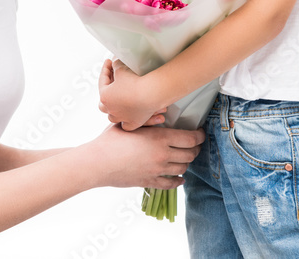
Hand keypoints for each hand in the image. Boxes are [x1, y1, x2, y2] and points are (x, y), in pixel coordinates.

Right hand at [88, 123, 205, 189]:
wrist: (97, 163)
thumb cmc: (111, 139)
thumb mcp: (130, 124)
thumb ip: (148, 118)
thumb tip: (164, 114)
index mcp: (160, 138)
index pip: (191, 138)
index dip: (200, 136)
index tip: (201, 133)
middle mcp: (163, 155)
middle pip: (190, 154)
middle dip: (196, 148)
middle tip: (195, 144)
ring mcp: (157, 170)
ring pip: (183, 168)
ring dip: (187, 162)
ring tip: (185, 157)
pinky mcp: (150, 182)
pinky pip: (171, 184)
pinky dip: (179, 181)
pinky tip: (180, 178)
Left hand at [98, 58, 166, 130]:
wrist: (151, 93)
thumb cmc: (135, 80)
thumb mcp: (121, 68)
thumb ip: (115, 65)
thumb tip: (113, 63)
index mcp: (105, 97)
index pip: (102, 82)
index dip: (105, 70)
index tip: (108, 61)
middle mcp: (111, 110)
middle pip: (103, 105)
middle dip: (106, 95)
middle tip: (110, 86)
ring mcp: (122, 118)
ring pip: (112, 117)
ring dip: (113, 110)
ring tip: (117, 103)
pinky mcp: (133, 123)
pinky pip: (126, 125)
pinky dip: (125, 121)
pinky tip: (127, 116)